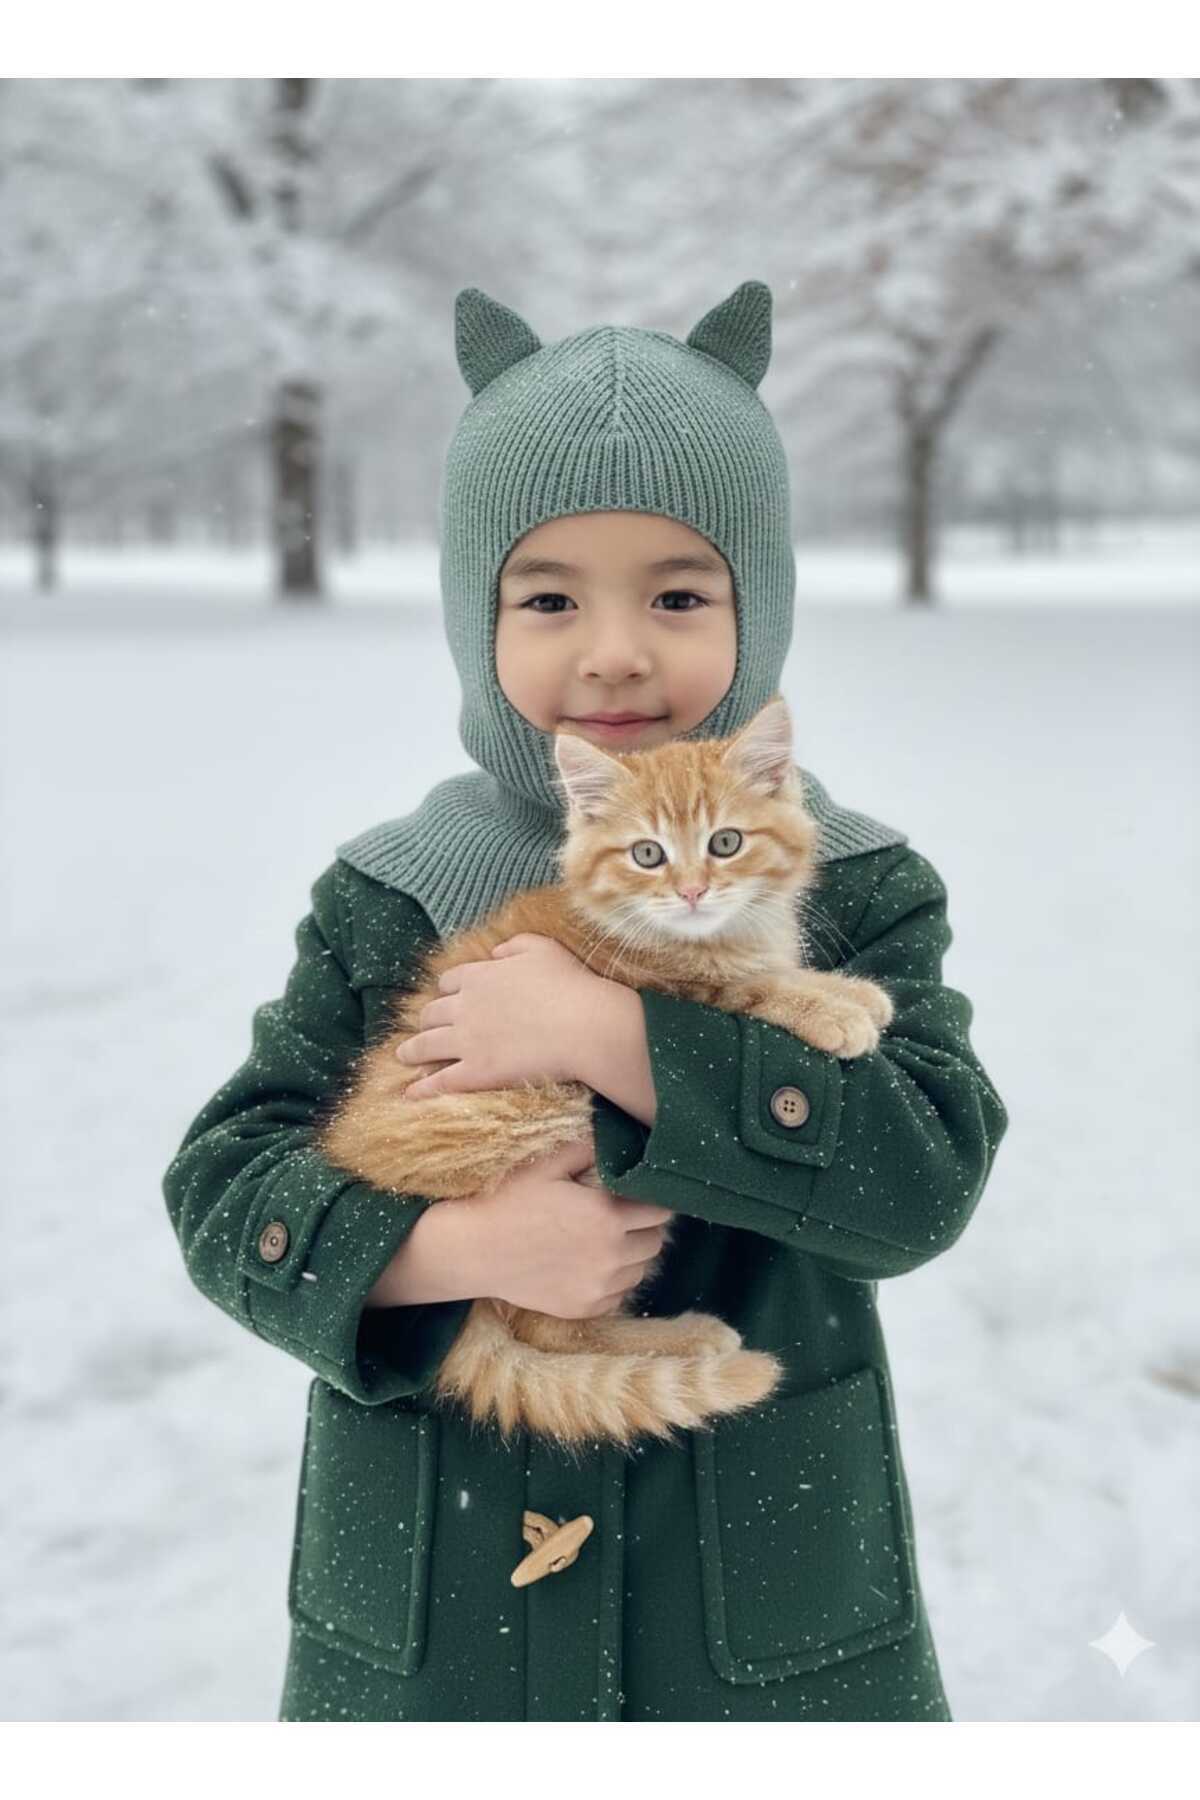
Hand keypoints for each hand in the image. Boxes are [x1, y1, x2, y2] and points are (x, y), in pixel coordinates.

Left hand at [396, 933, 605, 1098]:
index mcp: (480, 976)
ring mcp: (467, 1041)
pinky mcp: (475, 1072)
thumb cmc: (569, 985)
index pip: (450, 982)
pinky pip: (439, 1081)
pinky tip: (410, 1094)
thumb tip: (496, 951)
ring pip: (426, 1045)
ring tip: (403, 1056)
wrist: (583, 1025)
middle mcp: (465, 1007)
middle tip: (422, 1028)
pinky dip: (421, 1088)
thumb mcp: (542, 949)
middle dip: (425, 1020)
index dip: (447, 991)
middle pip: (432, 1013)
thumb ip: (515, 945)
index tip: (447, 998)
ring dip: (411, 1051)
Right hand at [471, 1138, 674, 1318]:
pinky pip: (617, 1294)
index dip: (651, 1200)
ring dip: (630, 1255)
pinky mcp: (584, 1308)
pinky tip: (587, 1264)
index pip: (660, 1210)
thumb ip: (588, 1148)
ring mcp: (598, 1287)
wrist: (472, 1251)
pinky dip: (611, 1281)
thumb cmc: (507, 1200)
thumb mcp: (547, 1163)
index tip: (634, 1195)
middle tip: (619, 1216)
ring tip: (601, 1240)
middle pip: (655, 1241)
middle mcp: (611, 1256)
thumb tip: (617, 1139)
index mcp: (607, 1216)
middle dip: (643, 1227)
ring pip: (639, 1270)